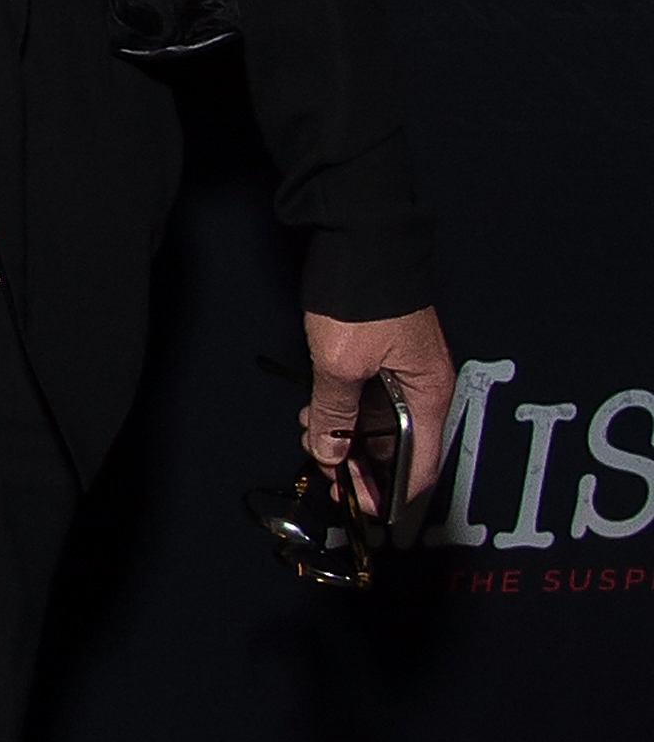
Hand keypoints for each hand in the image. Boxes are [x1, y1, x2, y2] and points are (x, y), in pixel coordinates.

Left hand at [303, 304, 454, 509]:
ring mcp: (402, 368)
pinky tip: (315, 412)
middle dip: (359, 462)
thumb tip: (330, 454)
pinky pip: (366, 396)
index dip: (394, 495)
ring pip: (378, 421)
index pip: (421, 466)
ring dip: (345, 434)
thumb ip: (336, 414)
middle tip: (324, 471)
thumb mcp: (340, 363)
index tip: (366, 511)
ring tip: (312, 436)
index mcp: (429, 396)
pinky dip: (342, 409)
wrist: (361, 230)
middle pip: (398, 446)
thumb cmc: (362, 295)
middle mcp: (423, 386)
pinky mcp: (382, 352)